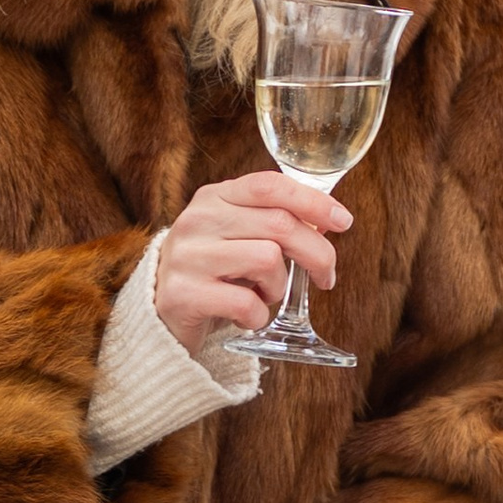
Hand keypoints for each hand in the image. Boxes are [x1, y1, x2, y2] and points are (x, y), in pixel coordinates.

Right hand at [152, 170, 348, 348]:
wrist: (159, 315)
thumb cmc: (213, 274)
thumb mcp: (238, 237)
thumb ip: (274, 223)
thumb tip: (329, 219)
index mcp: (214, 198)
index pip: (270, 186)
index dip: (313, 201)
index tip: (343, 221)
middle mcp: (198, 220)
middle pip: (280, 225)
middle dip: (317, 253)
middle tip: (326, 276)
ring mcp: (188, 256)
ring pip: (268, 261)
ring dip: (279, 287)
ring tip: (263, 296)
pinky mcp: (184, 295)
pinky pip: (247, 304)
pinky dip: (259, 316)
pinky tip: (246, 317)